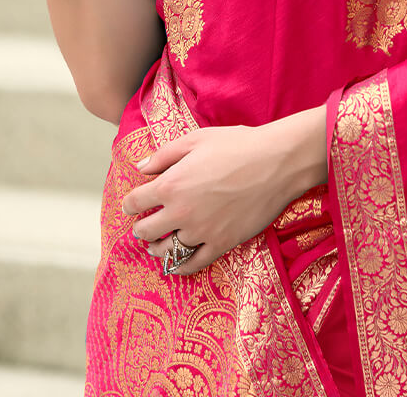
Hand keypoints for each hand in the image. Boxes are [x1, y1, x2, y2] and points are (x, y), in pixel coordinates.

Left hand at [120, 123, 301, 275]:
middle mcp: (180, 212)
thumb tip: (140, 167)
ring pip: (166, 251)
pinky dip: (179, 267)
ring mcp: (201, 231)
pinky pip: (192, 264)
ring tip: (154, 246)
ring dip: (156, 248)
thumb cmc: (237, 145)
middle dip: (140, 227)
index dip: (130, 203)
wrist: (276, 162)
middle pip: (145, 231)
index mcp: (171, 184)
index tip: (133, 203)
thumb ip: (164, 155)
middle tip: (143, 225)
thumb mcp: (196, 140)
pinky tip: (175, 264)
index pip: (134, 202)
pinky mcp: (221, 244)